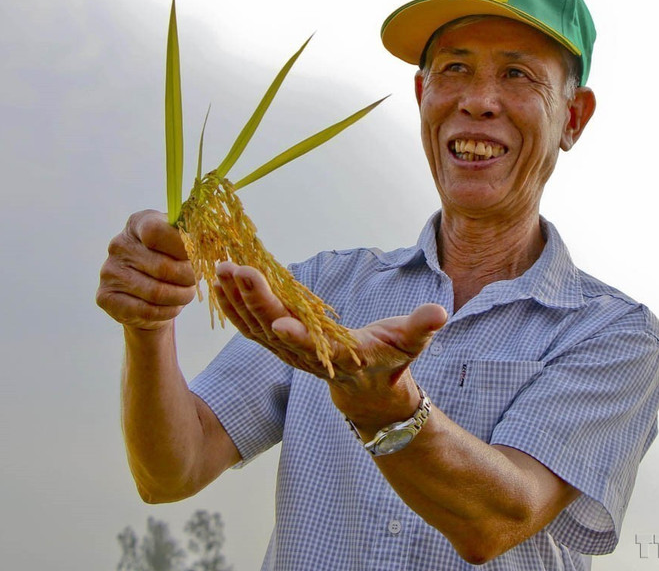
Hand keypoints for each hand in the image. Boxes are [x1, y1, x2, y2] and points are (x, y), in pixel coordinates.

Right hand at [96, 210, 196, 330]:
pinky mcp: (106, 296)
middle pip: (162, 266)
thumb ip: (193, 237)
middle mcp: (118, 244)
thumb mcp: (182, 243)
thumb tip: (210, 238)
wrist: (149, 293)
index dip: (182, 246)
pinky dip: (167, 311)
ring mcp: (109, 271)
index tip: (197, 255)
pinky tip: (174, 306)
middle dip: (188, 277)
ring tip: (187, 294)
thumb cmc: (171, 261)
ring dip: (180, 296)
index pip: (157, 231)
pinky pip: (146, 310)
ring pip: (156, 292)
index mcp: (138, 223)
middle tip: (196, 280)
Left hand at [211, 261, 446, 421]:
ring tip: (220, 268)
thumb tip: (440, 313)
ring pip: (256, 329)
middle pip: (277, 332)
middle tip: (238, 270)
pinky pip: (250, 327)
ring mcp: (289, 354)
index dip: (298, 336)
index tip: (278, 321)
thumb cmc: (391, 360)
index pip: (316, 348)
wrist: (367, 390)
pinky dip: (233, 306)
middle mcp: (308, 358)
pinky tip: (218, 283)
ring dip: (236, 300)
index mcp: (340, 357)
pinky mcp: (278, 345)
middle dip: (257, 301)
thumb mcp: (410, 343)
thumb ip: (422, 328)